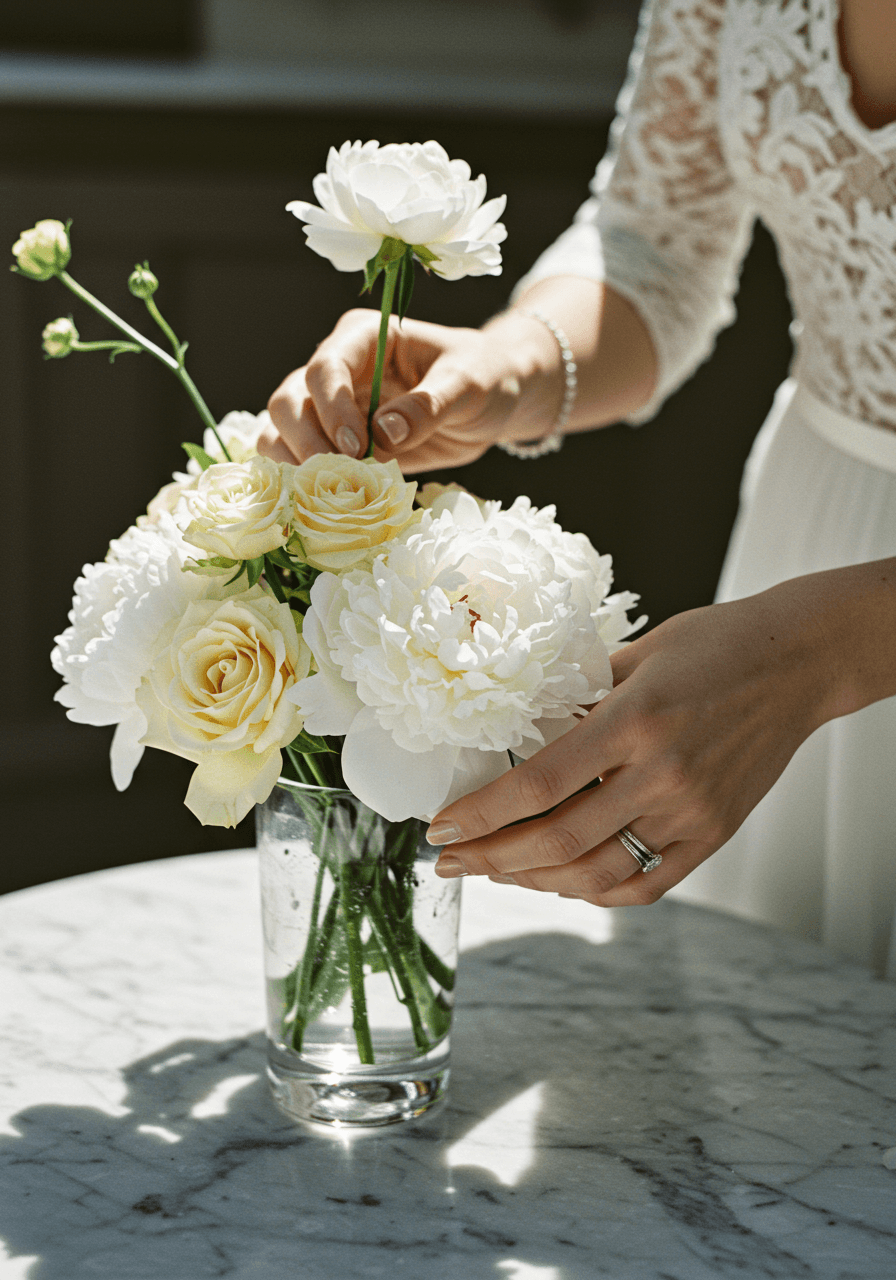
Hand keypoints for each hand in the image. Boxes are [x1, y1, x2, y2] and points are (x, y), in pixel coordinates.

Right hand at [259, 308, 558, 472]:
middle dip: (305, 442)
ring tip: (329, 493)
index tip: (359, 447)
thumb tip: (384, 433)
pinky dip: (300, 482)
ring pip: (280, 431)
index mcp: (363, 337)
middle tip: (340, 477)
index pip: (325, 368)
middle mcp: (336, 369)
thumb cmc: (483, 377)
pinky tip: (323, 503)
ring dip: (295, 464)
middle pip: (288, 401)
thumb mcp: (468, 384)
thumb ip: (428, 405)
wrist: (491, 399)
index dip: (333, 410)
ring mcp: (329, 408)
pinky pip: (296, 459)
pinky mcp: (334, 443)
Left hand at [427, 585, 838, 904]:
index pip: (538, 785)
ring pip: (597, 874)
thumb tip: (518, 731)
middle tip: (449, 861)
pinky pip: (646, 883)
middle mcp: (662, 775)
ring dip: (533, 882)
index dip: (480, 814)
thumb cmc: (714, 644)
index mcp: (634, 721)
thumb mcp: (635, 654)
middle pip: (558, 842)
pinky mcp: (714, 833)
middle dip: (490, 859)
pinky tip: (561, 883)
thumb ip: (577, 697)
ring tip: (496, 872)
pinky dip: (596, 892)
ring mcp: (692, 813)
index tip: (441, 827)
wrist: (799, 661)